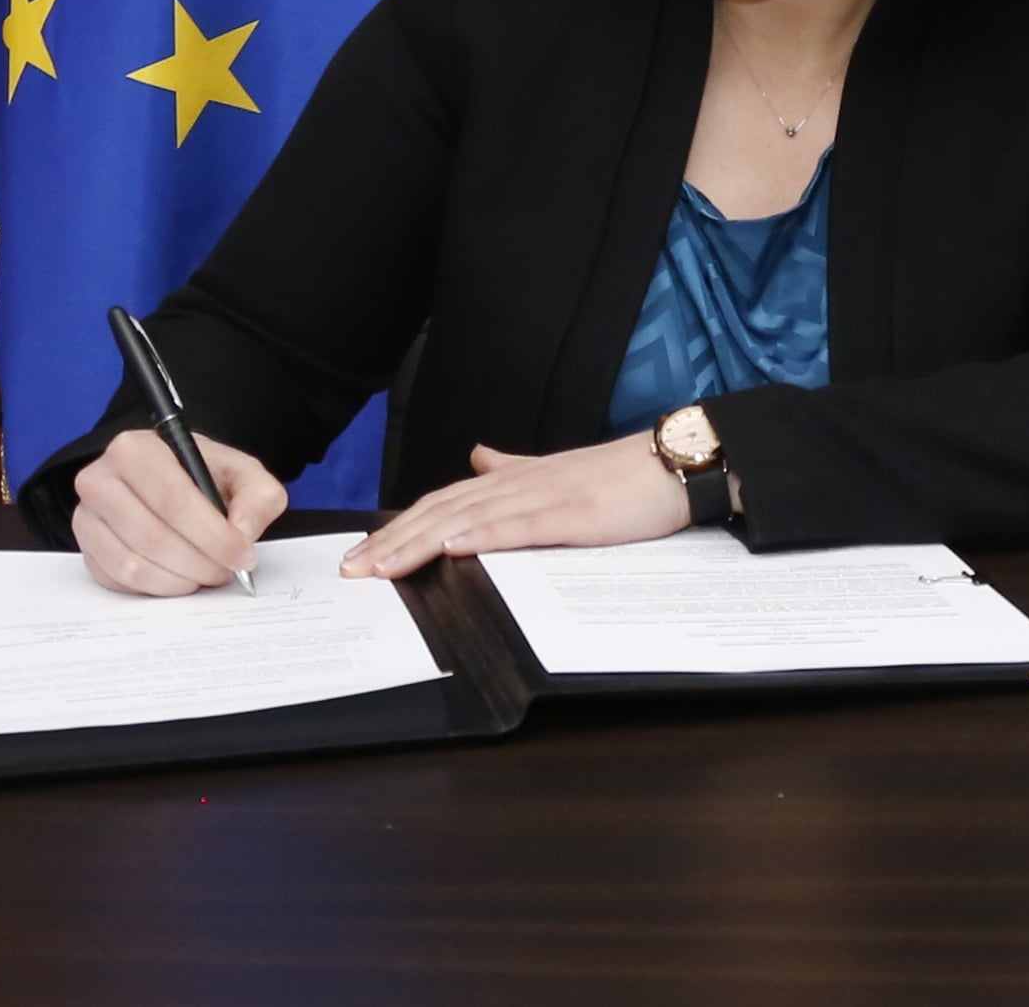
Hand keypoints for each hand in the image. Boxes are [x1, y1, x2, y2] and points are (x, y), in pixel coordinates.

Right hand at [74, 426, 285, 596]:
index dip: (212, 534)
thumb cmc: (202, 476)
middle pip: (152, 536)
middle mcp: (99, 480)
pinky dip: (155, 588)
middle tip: (227, 571)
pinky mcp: (86, 550)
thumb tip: (242, 532)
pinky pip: (118, 581)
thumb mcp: (241, 473)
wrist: (170, 482)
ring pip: (133, 564)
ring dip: (179, 580)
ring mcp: (86, 518)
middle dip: (199, 562)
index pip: (173, 499)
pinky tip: (179, 578)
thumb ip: (258, 496)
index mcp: (135, 449)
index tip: (242, 555)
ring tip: (206, 574)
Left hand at [344, 437, 689, 577]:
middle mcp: (522, 483)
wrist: (677, 460)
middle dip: (393, 540)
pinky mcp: (575, 514)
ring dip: (421, 541)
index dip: (400, 525)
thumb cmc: (623, 476)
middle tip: (351, 569)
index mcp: (517, 478)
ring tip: (383, 565)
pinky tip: (454, 545)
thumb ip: (516, 468)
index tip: (363, 552)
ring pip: (470, 517)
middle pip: (443, 509)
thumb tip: (478, 458)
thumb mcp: (560, 470)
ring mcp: (547, 496)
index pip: (444, 501)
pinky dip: (483, 533)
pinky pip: (521, 525)